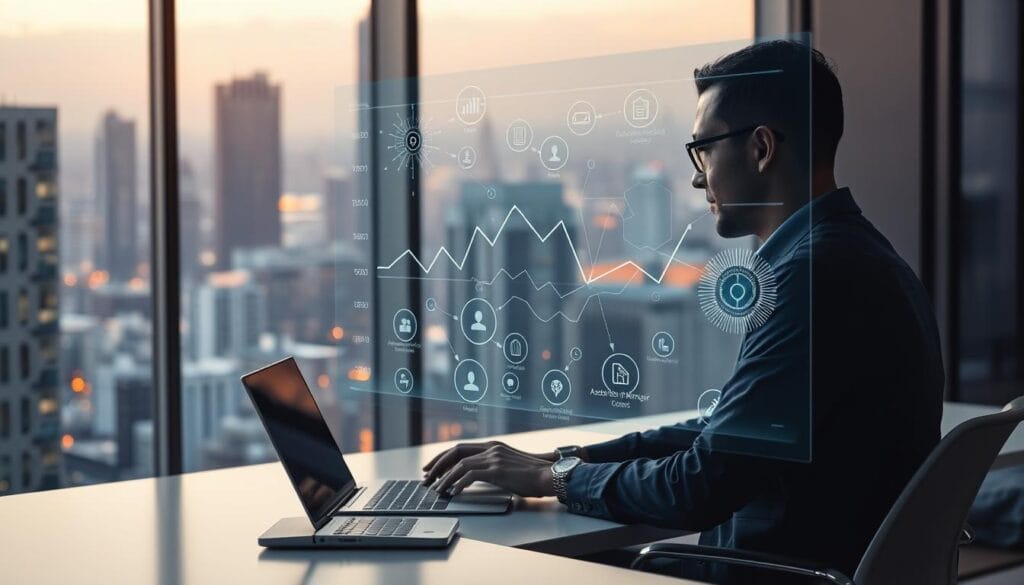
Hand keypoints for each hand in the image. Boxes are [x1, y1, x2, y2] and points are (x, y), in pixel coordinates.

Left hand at [421, 441, 556, 496]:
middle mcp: (491, 448)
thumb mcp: (509, 466)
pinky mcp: (497, 470)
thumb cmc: (532, 475)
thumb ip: (493, 467)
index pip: (461, 448)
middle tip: (427, 477)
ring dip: (445, 478)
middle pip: (456, 452)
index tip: (433, 468)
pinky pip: (470, 476)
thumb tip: (475, 477)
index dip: (444, 458)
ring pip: (460, 465)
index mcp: (493, 445)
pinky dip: (459, 484)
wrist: (549, 476)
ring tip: (438, 490)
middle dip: (438, 464)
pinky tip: (454, 493)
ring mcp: (494, 458)